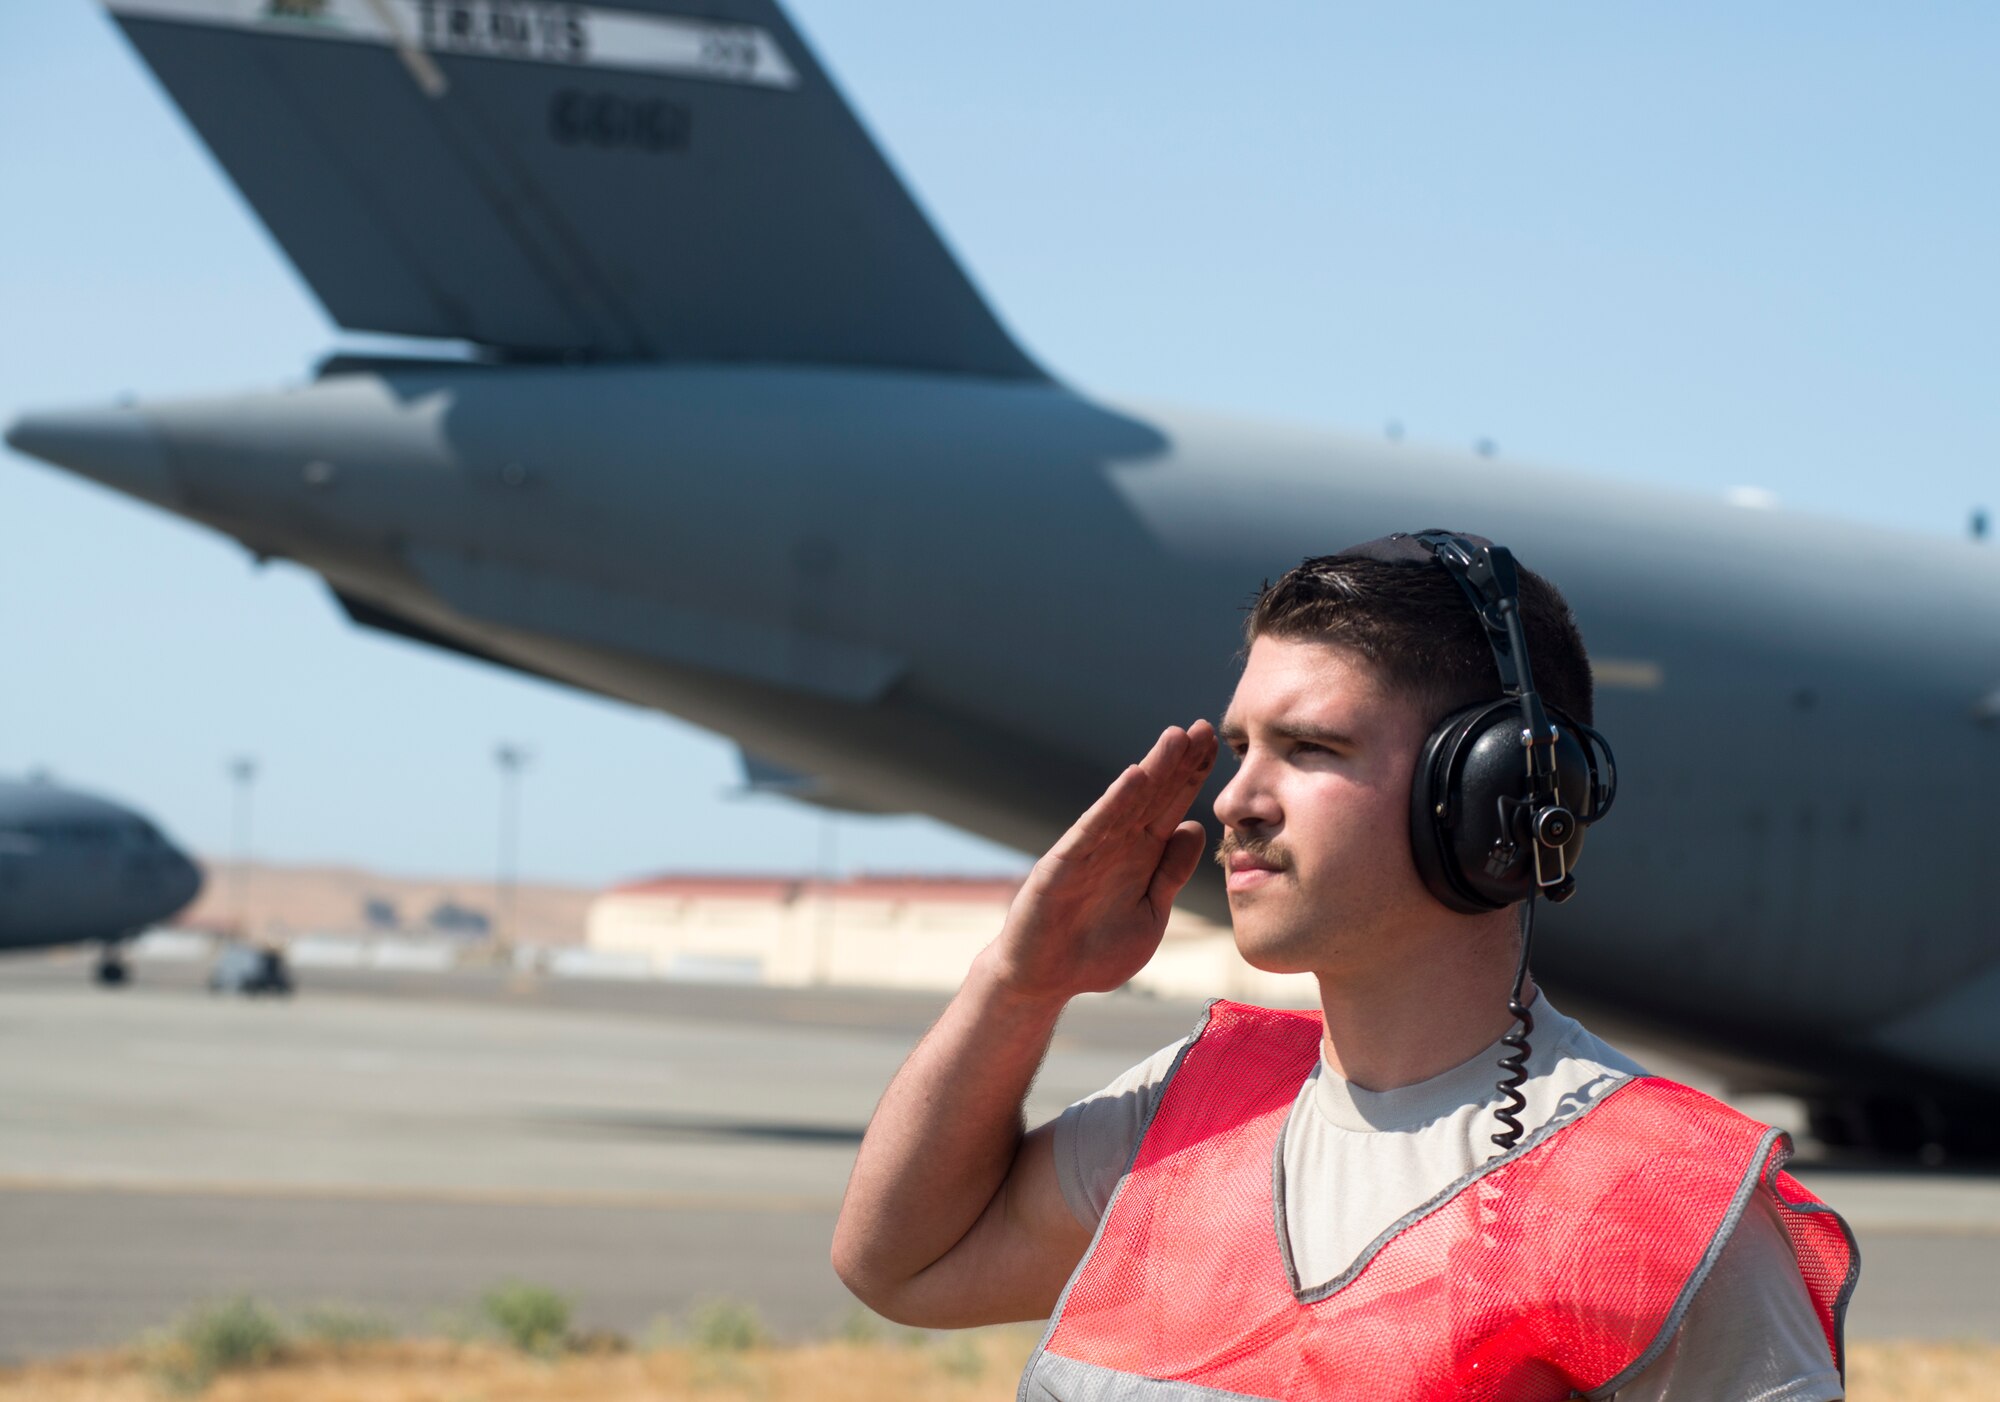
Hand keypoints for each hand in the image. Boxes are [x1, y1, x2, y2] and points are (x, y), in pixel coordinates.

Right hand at [985, 721, 1217, 1002]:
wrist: (1046, 980)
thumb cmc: (1096, 952)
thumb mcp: (1151, 913)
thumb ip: (1171, 873)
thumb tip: (1196, 829)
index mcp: (1142, 856)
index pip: (1172, 807)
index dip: (1193, 777)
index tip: (1217, 746)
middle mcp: (1118, 845)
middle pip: (1154, 796)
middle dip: (1179, 762)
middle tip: (1205, 727)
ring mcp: (1091, 851)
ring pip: (1127, 803)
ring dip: (1153, 770)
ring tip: (1176, 738)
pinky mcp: (1065, 864)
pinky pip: (1094, 829)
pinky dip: (1114, 803)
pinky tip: (1135, 778)